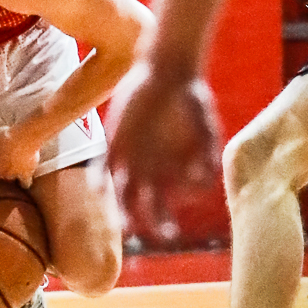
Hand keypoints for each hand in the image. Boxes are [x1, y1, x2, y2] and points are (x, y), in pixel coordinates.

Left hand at [0, 126, 40, 186]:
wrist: (24, 139)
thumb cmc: (6, 135)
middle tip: (2, 155)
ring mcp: (9, 174)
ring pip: (7, 177)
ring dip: (10, 172)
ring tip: (17, 162)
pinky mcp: (24, 175)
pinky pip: (24, 183)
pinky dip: (25, 181)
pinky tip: (27, 176)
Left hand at [106, 61, 221, 240]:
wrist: (167, 71)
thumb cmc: (190, 100)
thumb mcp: (204, 128)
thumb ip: (208, 155)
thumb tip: (207, 183)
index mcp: (172, 173)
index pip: (169, 206)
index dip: (172, 219)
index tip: (178, 228)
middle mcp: (150, 171)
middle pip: (149, 207)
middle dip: (157, 224)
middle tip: (165, 237)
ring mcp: (129, 159)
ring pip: (123, 195)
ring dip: (123, 213)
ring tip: (126, 227)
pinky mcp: (112, 144)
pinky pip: (101, 168)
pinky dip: (100, 180)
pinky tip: (100, 189)